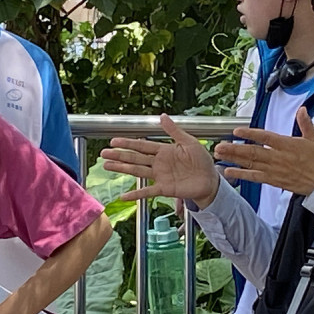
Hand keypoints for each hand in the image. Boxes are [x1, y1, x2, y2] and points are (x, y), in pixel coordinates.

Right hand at [101, 114, 219, 207]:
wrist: (211, 180)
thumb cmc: (202, 161)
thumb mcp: (189, 142)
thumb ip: (174, 131)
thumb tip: (162, 116)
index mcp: (164, 151)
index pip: (142, 145)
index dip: (128, 143)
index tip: (113, 140)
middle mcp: (159, 163)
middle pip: (135, 158)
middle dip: (119, 155)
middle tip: (103, 153)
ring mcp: (160, 176)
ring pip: (137, 171)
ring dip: (122, 168)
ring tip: (107, 166)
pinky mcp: (164, 188)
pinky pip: (147, 191)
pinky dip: (135, 194)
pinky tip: (123, 196)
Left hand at [214, 107, 313, 195]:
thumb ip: (305, 123)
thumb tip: (302, 110)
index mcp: (287, 145)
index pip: (265, 138)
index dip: (250, 134)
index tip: (237, 131)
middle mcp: (278, 158)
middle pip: (252, 152)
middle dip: (234, 148)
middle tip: (219, 145)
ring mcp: (275, 170)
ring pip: (251, 164)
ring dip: (234, 159)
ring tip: (220, 155)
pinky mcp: (274, 180)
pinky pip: (255, 177)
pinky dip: (241, 175)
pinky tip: (229, 172)